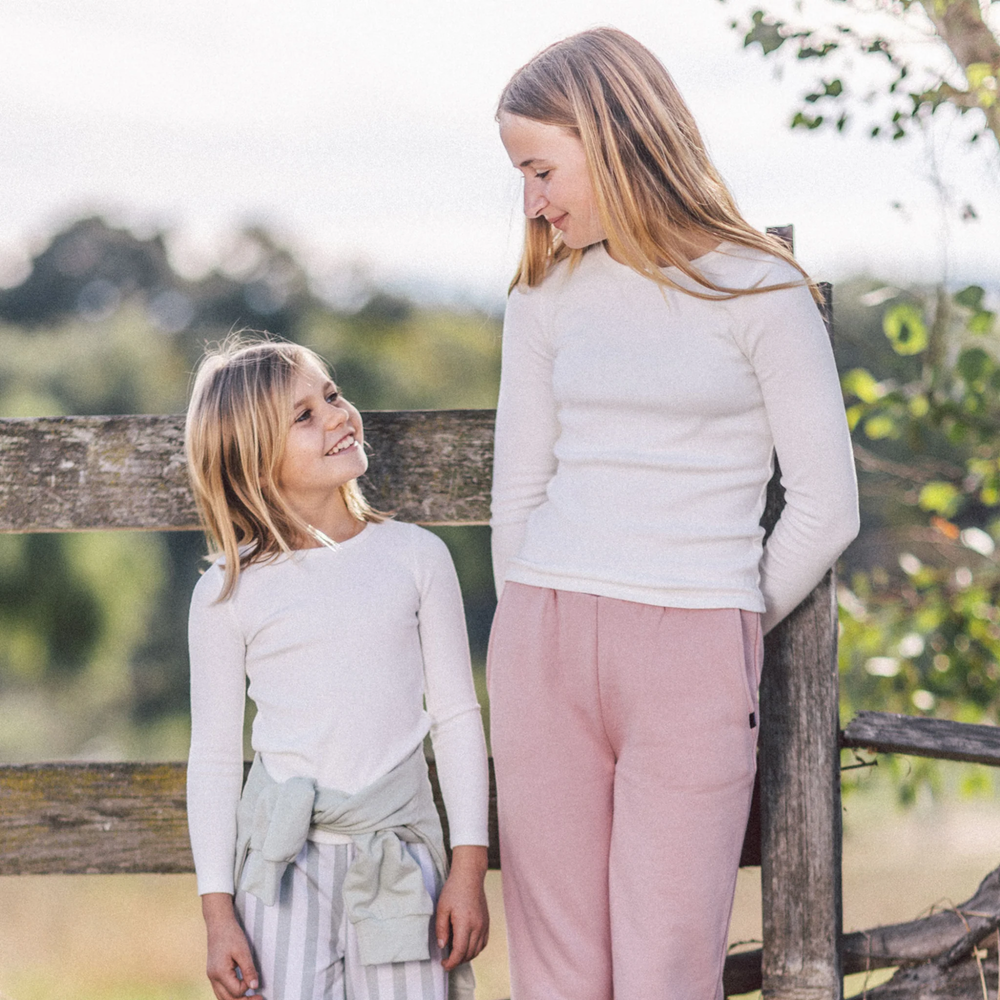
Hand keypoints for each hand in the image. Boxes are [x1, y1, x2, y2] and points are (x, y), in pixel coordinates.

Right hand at [202, 893, 259, 998]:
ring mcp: (211, 976)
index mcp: (219, 973)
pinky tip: (240, 992)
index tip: (256, 980)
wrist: (219, 923)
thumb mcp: (243, 951)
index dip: (247, 987)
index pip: (236, 991)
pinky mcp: (213, 973)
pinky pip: (220, 991)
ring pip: (222, 998)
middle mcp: (213, 977)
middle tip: (260, 998)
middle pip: (228, 999)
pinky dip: (230, 995)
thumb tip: (255, 987)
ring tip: (251, 998)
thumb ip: (248, 970)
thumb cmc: (231, 934)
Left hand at [434, 845, 489, 970]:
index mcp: (465, 923)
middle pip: (469, 954)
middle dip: (457, 961)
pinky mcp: (487, 922)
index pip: (460, 952)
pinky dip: (475, 949)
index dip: (451, 963)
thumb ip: (441, 929)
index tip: (443, 964)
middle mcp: (478, 926)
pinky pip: (483, 943)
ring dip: (466, 956)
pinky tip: (466, 946)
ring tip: (455, 953)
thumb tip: (443, 947)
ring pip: (477, 950)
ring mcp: (484, 925)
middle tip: (446, 960)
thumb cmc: (453, 890)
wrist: (470, 876)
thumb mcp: (442, 908)